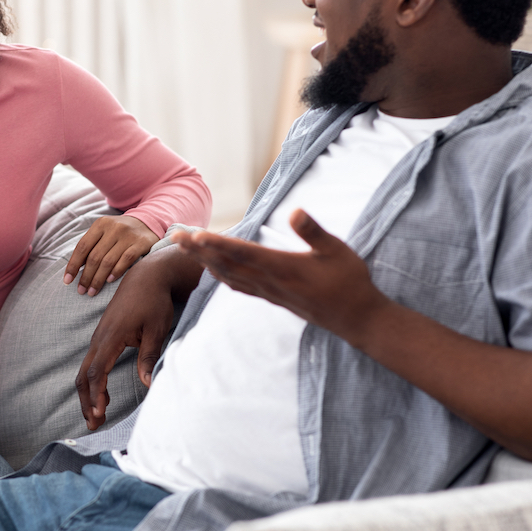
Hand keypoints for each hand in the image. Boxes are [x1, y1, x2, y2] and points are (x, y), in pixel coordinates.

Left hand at [63, 216, 159, 296]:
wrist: (148, 223)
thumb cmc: (120, 233)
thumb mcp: (104, 232)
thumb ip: (91, 246)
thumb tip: (75, 269)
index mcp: (101, 224)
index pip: (82, 246)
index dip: (73, 265)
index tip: (67, 281)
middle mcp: (114, 228)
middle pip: (94, 256)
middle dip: (86, 276)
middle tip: (81, 291)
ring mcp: (128, 235)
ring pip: (108, 261)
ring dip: (98, 279)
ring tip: (92, 291)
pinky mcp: (141, 243)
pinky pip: (126, 259)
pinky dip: (116, 272)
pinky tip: (109, 281)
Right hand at [75, 245, 202, 429]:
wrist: (146, 277)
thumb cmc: (154, 302)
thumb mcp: (157, 329)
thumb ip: (149, 357)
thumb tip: (147, 384)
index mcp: (111, 336)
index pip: (97, 372)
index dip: (96, 395)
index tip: (100, 414)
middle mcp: (100, 338)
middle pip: (84, 375)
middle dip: (86, 402)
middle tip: (94, 425)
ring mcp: (99, 337)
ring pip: (85, 371)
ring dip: (88, 395)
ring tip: (96, 417)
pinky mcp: (103, 337)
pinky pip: (92, 364)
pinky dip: (93, 383)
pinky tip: (103, 398)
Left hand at [173, 209, 387, 339]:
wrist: (357, 319)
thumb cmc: (350, 281)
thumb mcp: (337, 251)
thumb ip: (314, 231)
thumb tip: (295, 211)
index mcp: (284, 268)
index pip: (243, 253)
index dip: (218, 244)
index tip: (196, 236)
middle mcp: (271, 282)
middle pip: (228, 265)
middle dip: (199, 251)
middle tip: (174, 237)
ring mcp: (270, 293)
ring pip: (230, 276)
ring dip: (205, 262)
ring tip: (186, 249)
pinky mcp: (274, 298)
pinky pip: (241, 286)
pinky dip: (223, 276)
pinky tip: (214, 271)